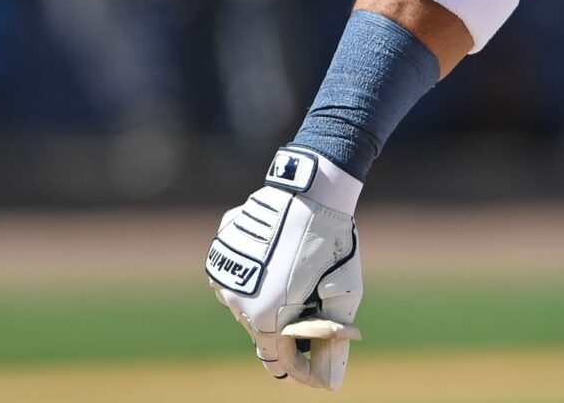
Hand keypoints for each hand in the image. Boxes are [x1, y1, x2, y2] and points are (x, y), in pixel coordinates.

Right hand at [206, 147, 363, 389]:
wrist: (311, 192)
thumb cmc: (332, 244)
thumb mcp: (345, 292)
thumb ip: (334, 333)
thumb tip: (332, 371)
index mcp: (266, 317)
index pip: (275, 359)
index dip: (295, 367)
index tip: (308, 368)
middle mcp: (236, 301)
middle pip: (262, 327)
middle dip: (286, 321)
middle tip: (311, 298)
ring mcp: (223, 274)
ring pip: (247, 298)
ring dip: (267, 293)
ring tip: (294, 268)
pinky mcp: (219, 250)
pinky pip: (236, 271)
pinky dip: (253, 268)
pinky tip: (274, 250)